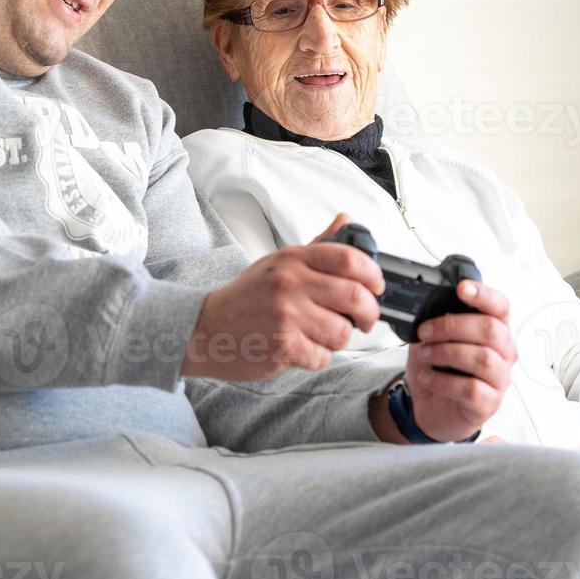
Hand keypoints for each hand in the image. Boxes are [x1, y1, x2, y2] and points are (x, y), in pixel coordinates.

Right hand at [184, 212, 383, 380]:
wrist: (204, 328)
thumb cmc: (245, 298)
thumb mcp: (278, 263)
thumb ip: (317, 246)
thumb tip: (346, 221)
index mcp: (292, 259)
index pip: (350, 258)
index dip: (373, 275)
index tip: (375, 287)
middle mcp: (290, 283)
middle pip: (355, 296)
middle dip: (369, 313)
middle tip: (364, 320)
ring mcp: (286, 314)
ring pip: (342, 331)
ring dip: (339, 339)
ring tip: (321, 336)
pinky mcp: (282, 345)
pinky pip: (322, 356)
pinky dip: (318, 358)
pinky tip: (301, 349)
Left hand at [404, 278, 516, 442]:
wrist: (428, 406)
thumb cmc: (437, 368)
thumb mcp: (431, 339)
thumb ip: (434, 321)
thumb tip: (423, 305)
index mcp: (494, 330)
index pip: (500, 306)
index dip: (483, 294)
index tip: (461, 288)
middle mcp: (503, 353)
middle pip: (491, 330)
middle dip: (452, 326)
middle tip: (424, 331)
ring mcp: (500, 379)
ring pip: (483, 359)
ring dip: (446, 353)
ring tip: (424, 355)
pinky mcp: (489, 403)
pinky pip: (471, 389)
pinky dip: (443, 381)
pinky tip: (428, 377)